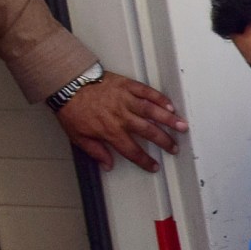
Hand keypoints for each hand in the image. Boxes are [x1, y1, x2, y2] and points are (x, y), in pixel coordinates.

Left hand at [55, 70, 187, 172]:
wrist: (68, 83)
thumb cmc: (72, 108)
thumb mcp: (78, 136)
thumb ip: (96, 151)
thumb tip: (108, 165)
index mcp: (110, 131)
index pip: (132, 150)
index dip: (145, 161)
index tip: (154, 166)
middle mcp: (122, 116)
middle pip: (148, 132)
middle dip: (164, 141)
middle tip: (174, 148)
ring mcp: (126, 99)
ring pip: (152, 111)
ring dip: (169, 120)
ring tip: (182, 126)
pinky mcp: (127, 85)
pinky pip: (146, 92)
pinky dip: (159, 98)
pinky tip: (170, 105)